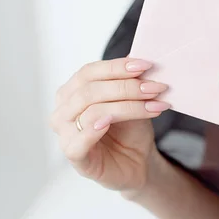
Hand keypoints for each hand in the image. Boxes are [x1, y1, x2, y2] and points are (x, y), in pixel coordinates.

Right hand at [49, 58, 169, 191]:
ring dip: (127, 106)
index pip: (89, 72)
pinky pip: (78, 141)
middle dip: (126, 87)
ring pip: (92, 112)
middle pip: (90, 91)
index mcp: (72, 92)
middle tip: (155, 87)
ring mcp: (65, 134)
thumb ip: (128, 79)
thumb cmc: (130, 130)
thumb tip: (137, 55)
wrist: (138, 162)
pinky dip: (95, 129)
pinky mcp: (74, 157)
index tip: (146, 65)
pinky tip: (110, 122)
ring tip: (153, 104)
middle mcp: (63, 111)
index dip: (117, 67)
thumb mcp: (131, 100)